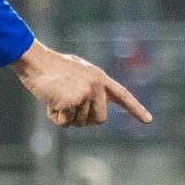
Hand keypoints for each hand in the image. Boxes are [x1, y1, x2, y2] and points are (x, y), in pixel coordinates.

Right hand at [9, 40, 151, 127]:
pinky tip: (50, 102)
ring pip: (79, 122)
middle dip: (83, 119)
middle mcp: (96, 86)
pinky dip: (55, 116)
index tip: (148, 121)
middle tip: (67, 107)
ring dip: (65, 116)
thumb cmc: (51, 68)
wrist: (36, 62)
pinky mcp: (72, 101)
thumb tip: (89, 108)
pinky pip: (65, 122)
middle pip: (99, 119)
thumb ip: (88, 88)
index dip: (135, 109)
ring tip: (56, 97)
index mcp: (99, 77)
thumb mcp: (76, 74)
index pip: (122, 95)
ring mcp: (85, 93)